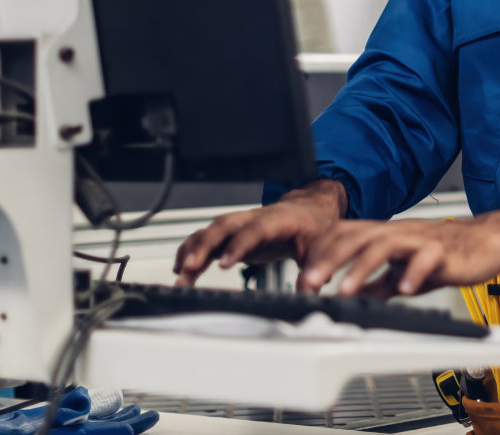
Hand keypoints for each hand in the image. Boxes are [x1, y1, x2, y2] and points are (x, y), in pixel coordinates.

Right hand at [172, 179, 346, 285]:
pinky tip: (181, 269)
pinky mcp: (233, 233)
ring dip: (193, 251)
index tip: (224, 263)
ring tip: (180, 276)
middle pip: (224, 225)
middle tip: (189, 268)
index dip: (238, 245)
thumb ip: (315, 268)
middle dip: (204, 245)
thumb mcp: (319, 246)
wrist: (308, 210)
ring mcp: (241, 224)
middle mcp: (254, 218)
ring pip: (212, 231)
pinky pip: (208, 238)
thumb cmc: (313, 225)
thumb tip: (310, 289)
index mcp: (278, 219)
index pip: (255, 229)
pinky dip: (192, 251)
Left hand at [298, 207, 499, 297]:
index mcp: (387, 234)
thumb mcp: (406, 270)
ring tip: (345, 290)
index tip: (303, 280)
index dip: (321, 254)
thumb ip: (380, 282)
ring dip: (362, 267)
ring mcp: (421, 238)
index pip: (345, 234)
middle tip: (309, 283)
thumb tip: (355, 296)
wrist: (490, 240)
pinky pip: (426, 259)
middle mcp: (399, 231)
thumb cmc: (450, 253)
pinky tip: (403, 291)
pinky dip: (412, 273)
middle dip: (329, 259)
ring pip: (385, 244)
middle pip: (357, 236)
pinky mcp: (444, 250)